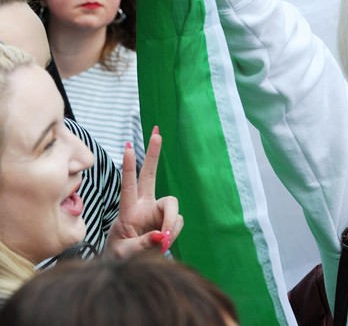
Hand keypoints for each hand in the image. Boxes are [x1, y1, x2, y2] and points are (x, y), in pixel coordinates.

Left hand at [106, 126, 183, 257]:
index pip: (128, 185)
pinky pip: (178, 223)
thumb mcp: (124, 255)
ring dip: (171, 224)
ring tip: (163, 243)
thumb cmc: (118, 258)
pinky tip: (164, 244)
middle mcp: (144, 206)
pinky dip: (173, 233)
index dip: (129, 167)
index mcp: (128, 210)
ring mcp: (157, 212)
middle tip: (157, 132)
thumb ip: (142, 244)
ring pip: (173, 208)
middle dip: (154, 154)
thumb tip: (162, 235)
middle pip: (150, 175)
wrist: (127, 268)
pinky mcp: (168, 222)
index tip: (128, 147)